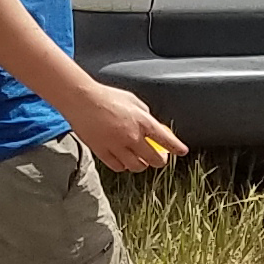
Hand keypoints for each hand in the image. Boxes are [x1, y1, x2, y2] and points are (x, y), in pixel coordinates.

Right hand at [64, 78, 183, 173]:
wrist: (81, 100)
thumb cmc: (106, 96)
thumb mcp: (132, 100)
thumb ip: (144, 113)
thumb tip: (150, 123)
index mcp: (143, 121)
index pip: (166, 140)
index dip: (176, 148)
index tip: (181, 152)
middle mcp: (132, 136)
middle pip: (154, 159)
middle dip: (160, 161)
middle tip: (159, 159)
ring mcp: (117, 146)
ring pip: (136, 166)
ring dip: (141, 165)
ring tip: (140, 160)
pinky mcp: (103, 152)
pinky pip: (118, 167)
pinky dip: (123, 166)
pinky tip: (123, 161)